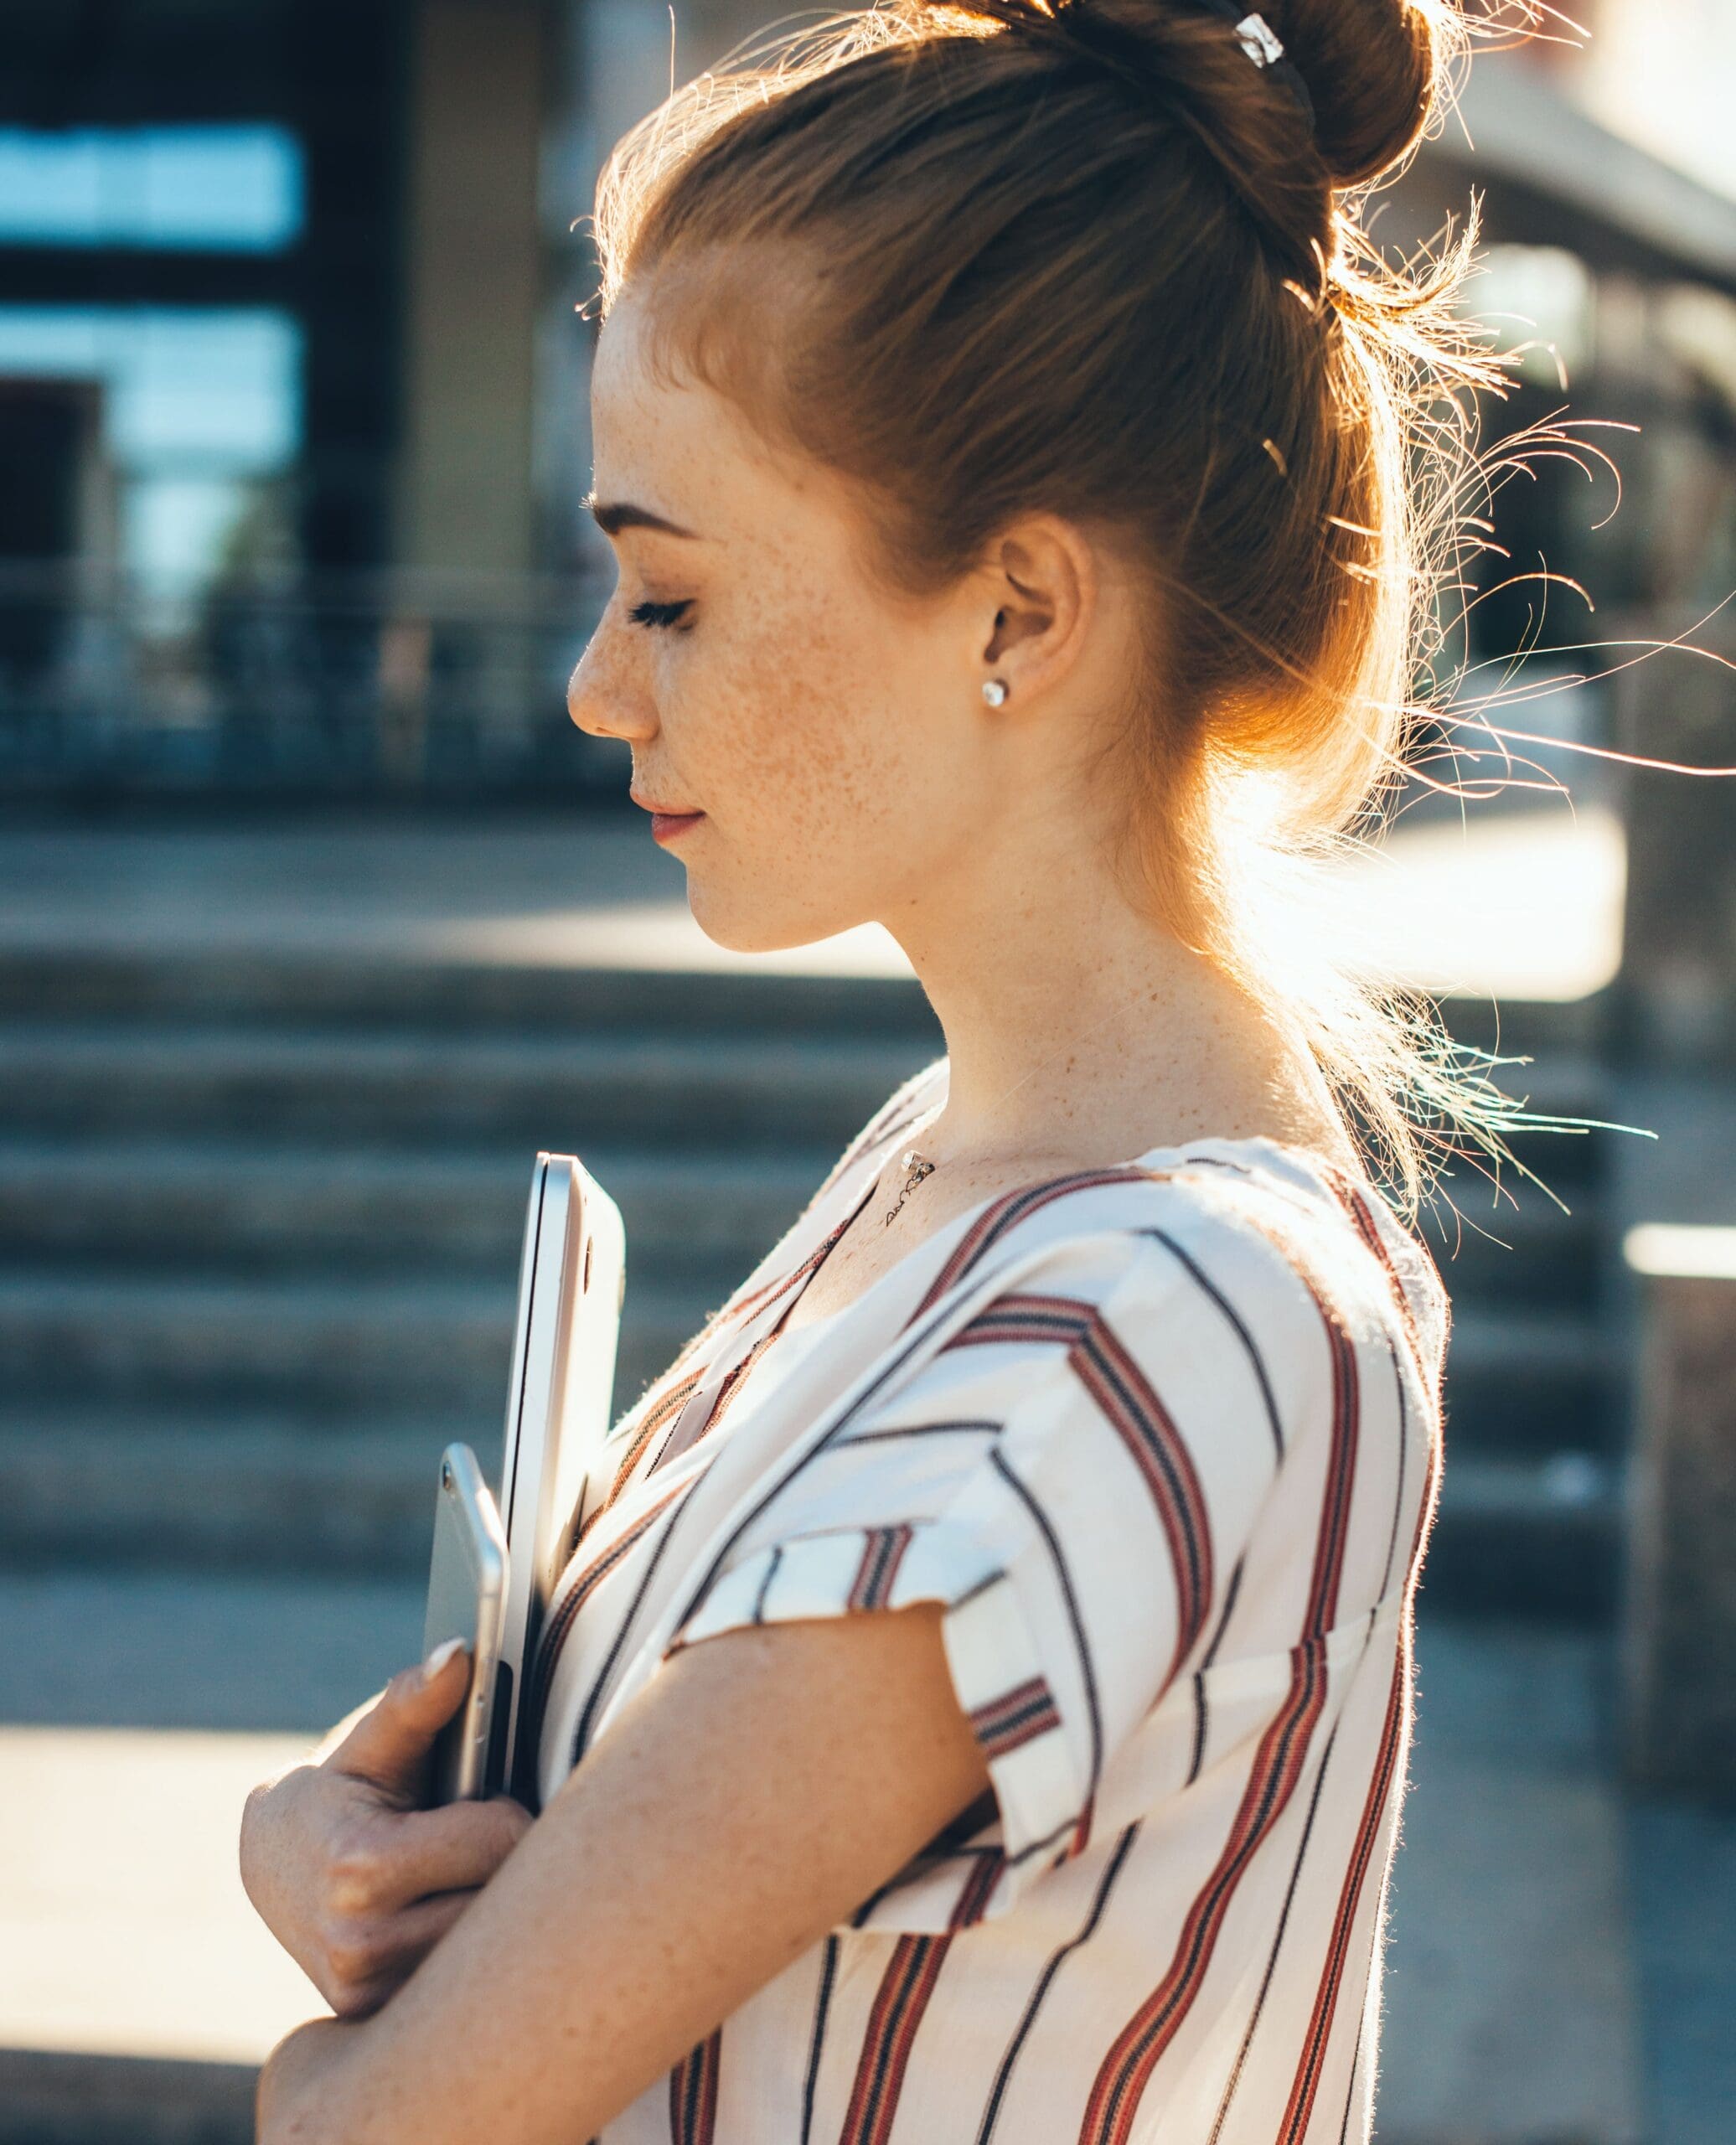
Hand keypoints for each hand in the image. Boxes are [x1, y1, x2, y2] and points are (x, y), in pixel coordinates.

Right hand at [239, 1641, 532, 2017]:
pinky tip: (456, 1915)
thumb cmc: (339, 1789)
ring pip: (489, 1947)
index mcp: (362, 1867)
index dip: (509, 1814)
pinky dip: (472, 1952)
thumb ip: (416, 1700)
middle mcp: (361, 1945)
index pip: (500, 1841)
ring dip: (494, 1910)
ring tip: (471, 1874)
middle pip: (501, 1900)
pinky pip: (462, 1982)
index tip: (488, 1802)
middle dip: (508, 1865)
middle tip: (491, 1838)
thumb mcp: (371, 1743)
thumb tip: (459, 1652)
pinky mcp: (377, 2018)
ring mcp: (368, 1992)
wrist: (273, 1865)